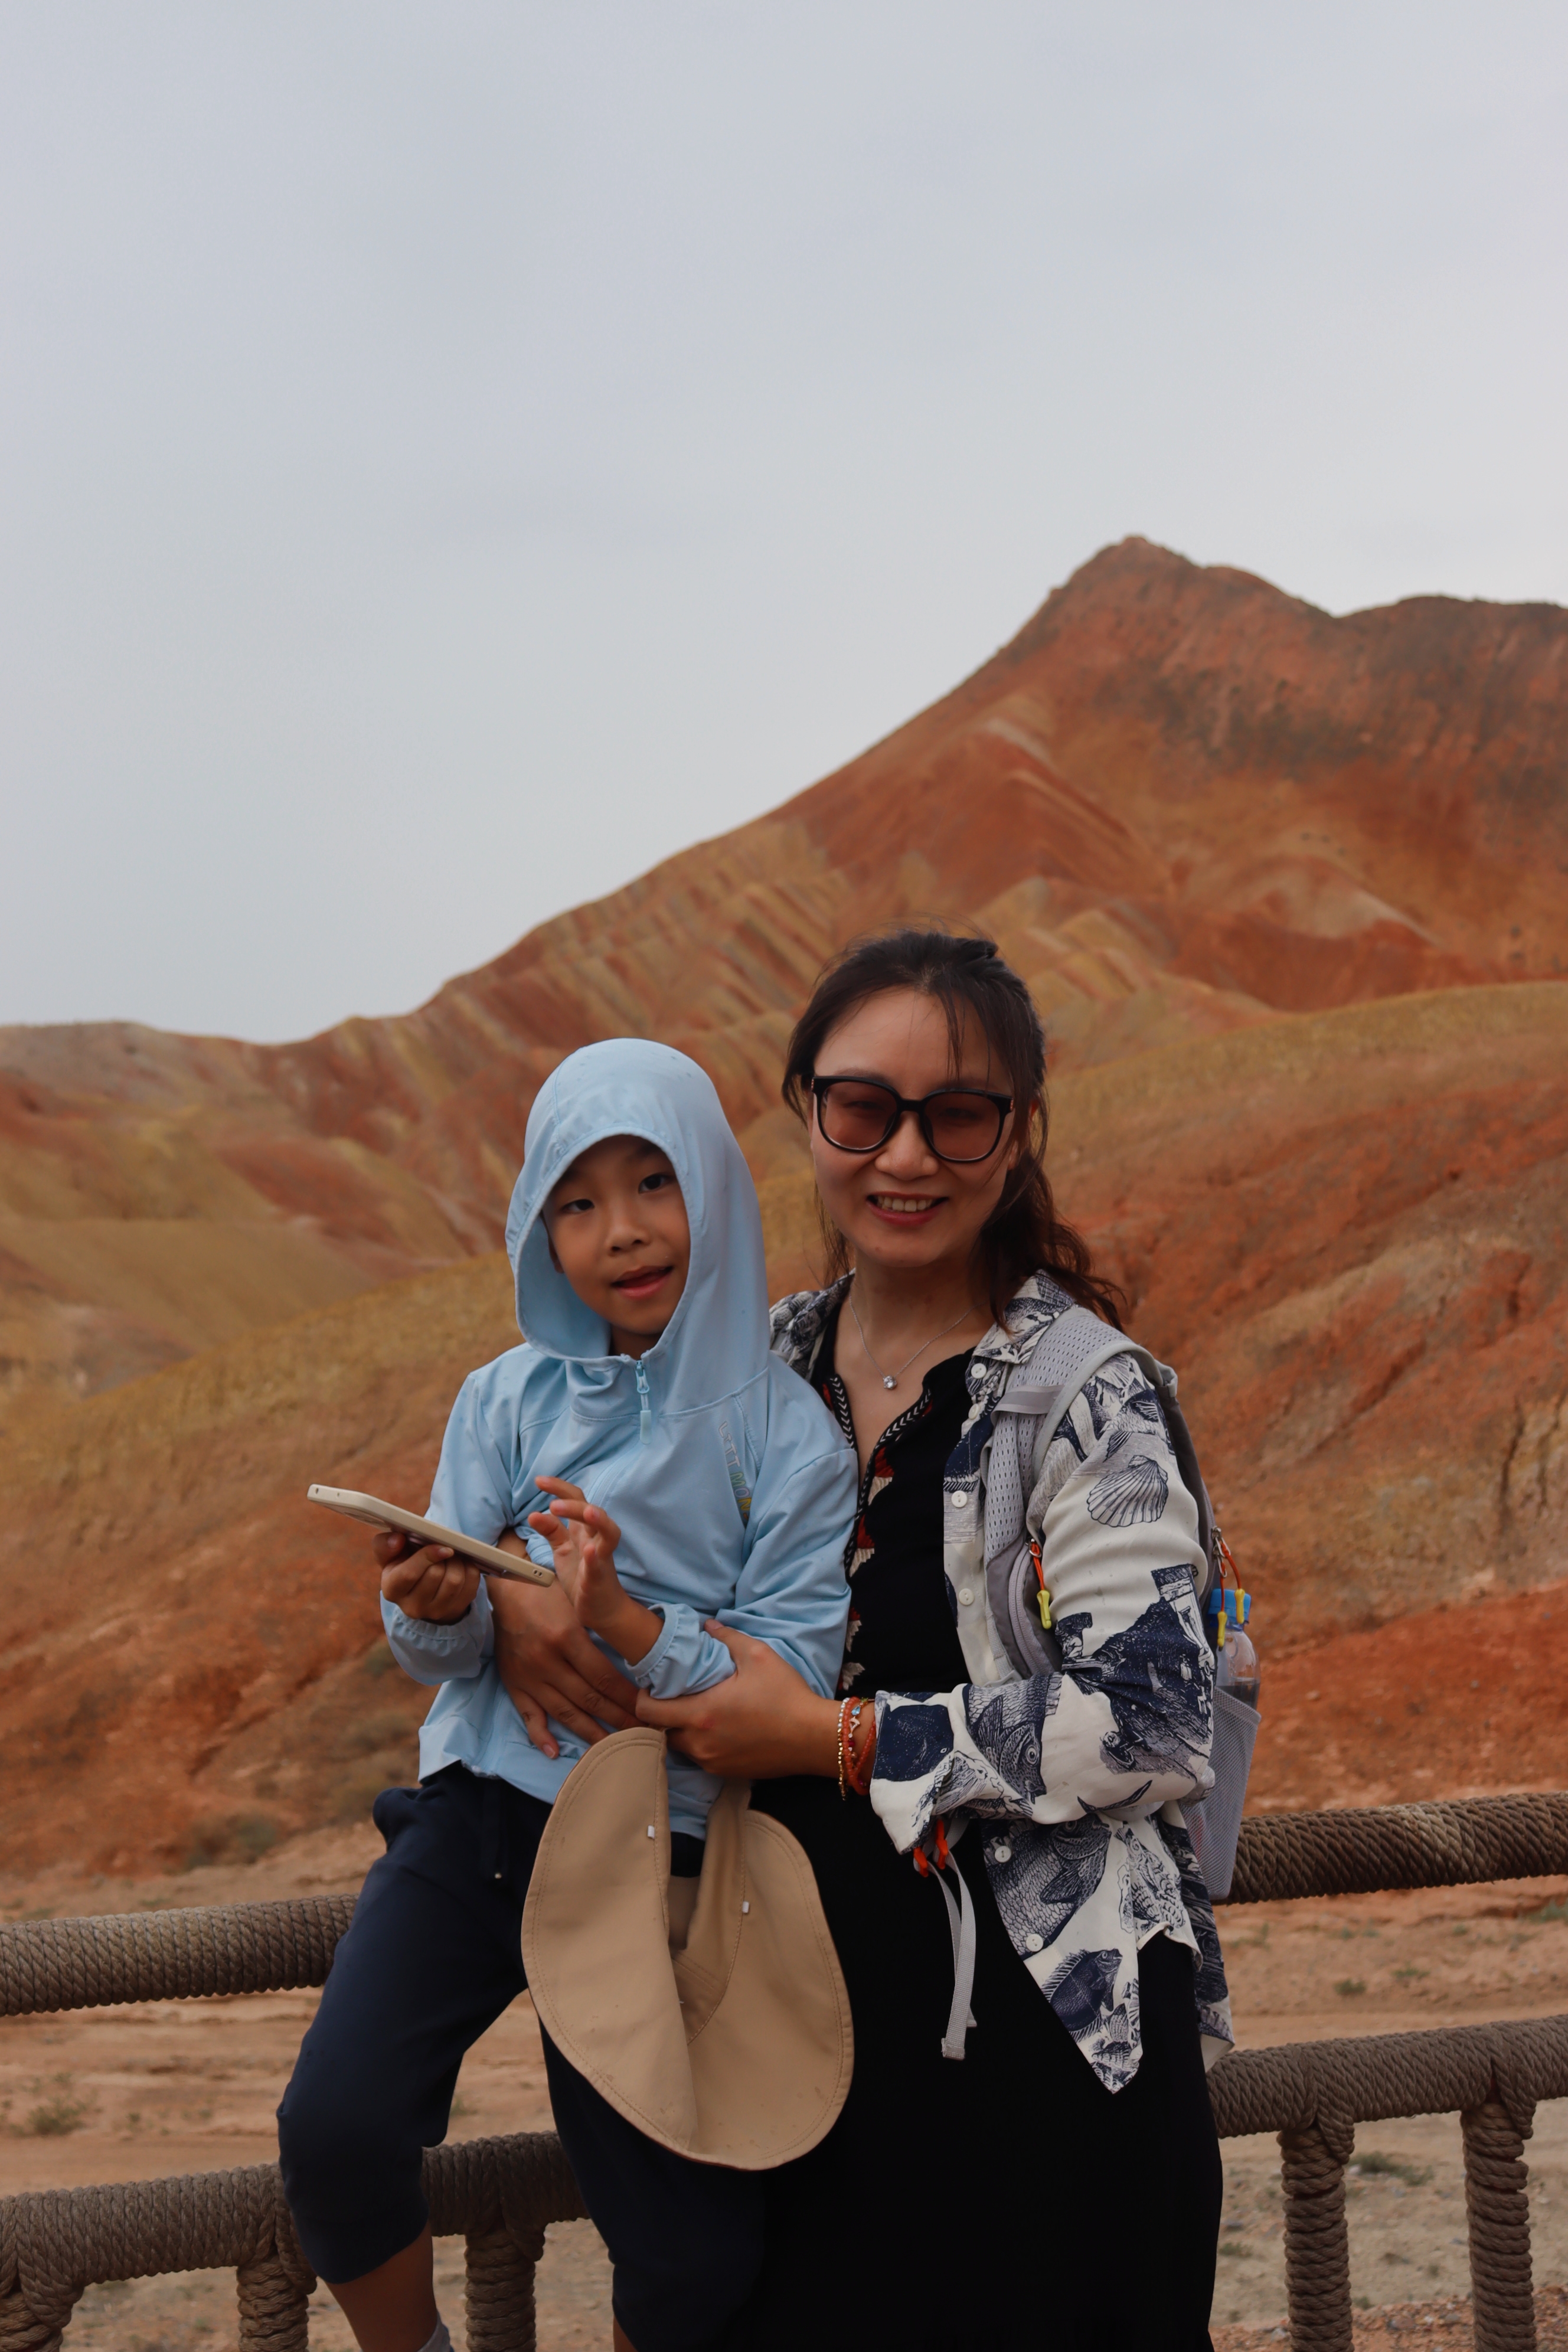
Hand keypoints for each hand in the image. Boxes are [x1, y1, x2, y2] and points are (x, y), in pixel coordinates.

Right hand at [375, 1529, 479, 1623]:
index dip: (427, 1556)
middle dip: (443, 1555)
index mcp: (392, 1590)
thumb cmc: (403, 1564)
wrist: (421, 1589)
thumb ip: (385, 1544)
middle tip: (443, 1547)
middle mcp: (412, 1606)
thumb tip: (398, 1539)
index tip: (441, 1546)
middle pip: (436, 1574)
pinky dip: (469, 1568)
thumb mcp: (389, 1555)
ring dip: (457, 1562)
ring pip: (455, 1580)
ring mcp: (435, 1611)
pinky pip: (471, 1584)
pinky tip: (461, 1565)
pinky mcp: (456, 1609)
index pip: (409, 1574)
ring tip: (451, 1556)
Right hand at [488, 1533, 639, 1758]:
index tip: (646, 1711)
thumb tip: (627, 1659)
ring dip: (590, 1733)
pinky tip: (554, 1753)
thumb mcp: (577, 1603)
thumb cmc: (547, 1589)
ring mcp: (529, 1676)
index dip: (627, 1698)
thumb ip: (596, 1630)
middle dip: (618, 1719)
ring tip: (611, 1750)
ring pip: (564, 1712)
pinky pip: (528, 1714)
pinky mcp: (513, 1683)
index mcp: (567, 1637)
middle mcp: (547, 1662)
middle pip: (589, 1698)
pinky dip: (540, 1735)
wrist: (504, 1586)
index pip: (604, 1677)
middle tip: (641, 1735)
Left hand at [527, 1478, 662, 1667]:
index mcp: (584, 1529)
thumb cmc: (582, 1575)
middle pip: (592, 1511)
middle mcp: (595, 1538)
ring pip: (608, 1533)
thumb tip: (534, 1514)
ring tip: (587, 1512)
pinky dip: (595, 1557)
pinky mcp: (600, 1578)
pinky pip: (600, 1565)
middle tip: (553, 1503)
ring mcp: (601, 1558)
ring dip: (599, 1520)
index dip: (560, 1488)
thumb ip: (551, 1531)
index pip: (577, 1499)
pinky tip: (589, 1551)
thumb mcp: (563, 1549)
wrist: (601, 1608)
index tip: (539, 1481)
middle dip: (574, 1503)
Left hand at [634, 1621, 840, 1779]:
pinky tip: (718, 1726)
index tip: (653, 1684)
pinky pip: (701, 1757)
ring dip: (681, 1729)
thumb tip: (707, 1625)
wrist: (814, 1737)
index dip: (643, 1697)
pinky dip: (701, 1743)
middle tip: (674, 1695)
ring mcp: (712, 1762)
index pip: (648, 1712)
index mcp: (701, 1714)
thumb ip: (726, 1637)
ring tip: (697, 1709)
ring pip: (680, 1746)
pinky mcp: (726, 1773)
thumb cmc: (786, 1695)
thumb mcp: (758, 1655)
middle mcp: (700, 1744)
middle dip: (662, 1714)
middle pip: (660, 1731)